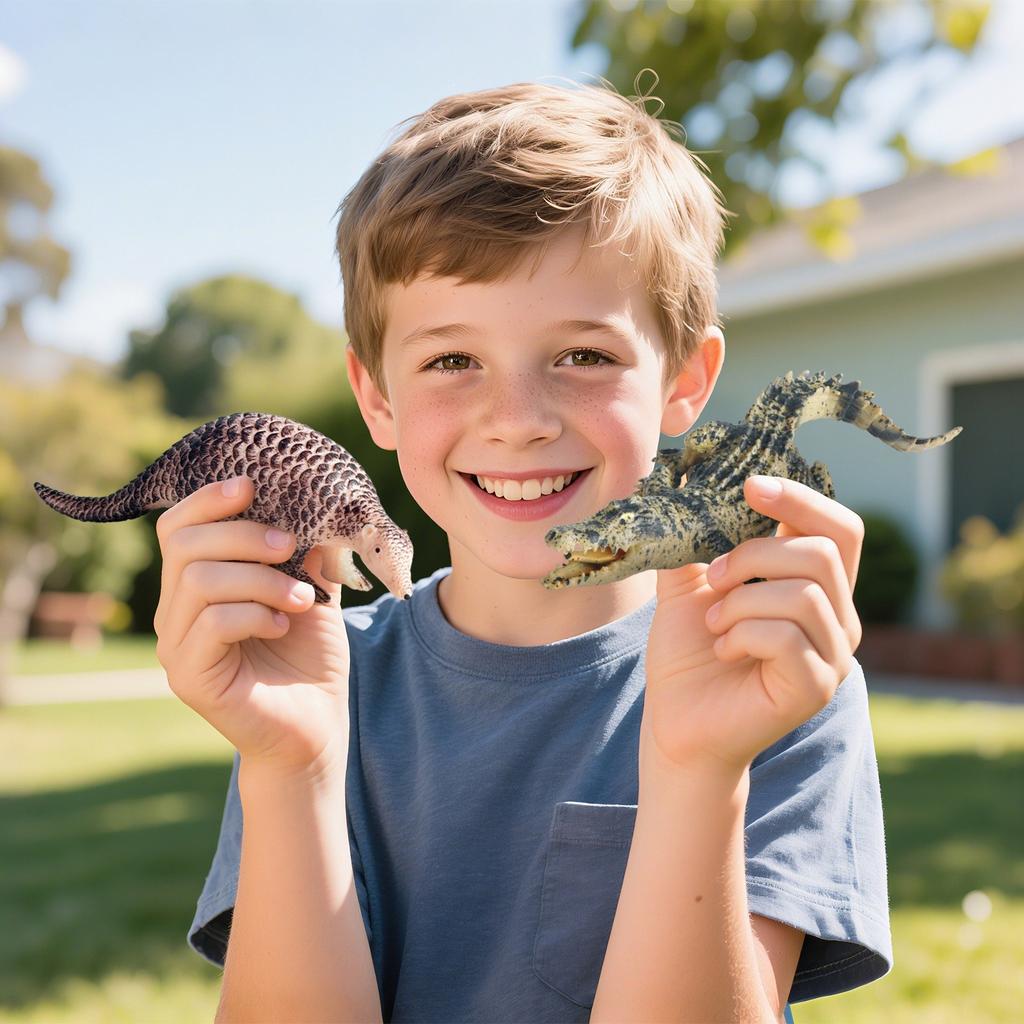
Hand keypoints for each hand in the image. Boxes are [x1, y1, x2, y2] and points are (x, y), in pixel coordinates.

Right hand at [153, 476, 350, 777]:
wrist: (316, 725)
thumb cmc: (310, 656)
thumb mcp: (313, 589)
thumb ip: (306, 549)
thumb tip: (314, 501)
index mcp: (195, 585)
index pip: (177, 528)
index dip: (208, 499)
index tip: (252, 486)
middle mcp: (175, 612)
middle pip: (184, 546)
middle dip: (243, 534)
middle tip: (290, 546)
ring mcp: (176, 646)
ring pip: (199, 580)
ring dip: (260, 578)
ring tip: (302, 598)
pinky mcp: (189, 677)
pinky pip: (213, 623)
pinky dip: (255, 613)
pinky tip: (284, 625)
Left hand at [641, 475, 863, 781]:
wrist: (677, 722)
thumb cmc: (688, 653)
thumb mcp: (688, 583)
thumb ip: (696, 536)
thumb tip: (682, 476)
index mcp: (817, 586)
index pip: (838, 528)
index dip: (800, 499)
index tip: (750, 487)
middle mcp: (838, 618)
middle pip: (821, 553)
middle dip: (754, 555)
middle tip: (712, 578)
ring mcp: (834, 656)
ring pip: (804, 594)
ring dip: (741, 602)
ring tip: (715, 624)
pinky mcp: (816, 688)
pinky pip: (788, 637)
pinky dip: (742, 634)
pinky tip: (723, 650)